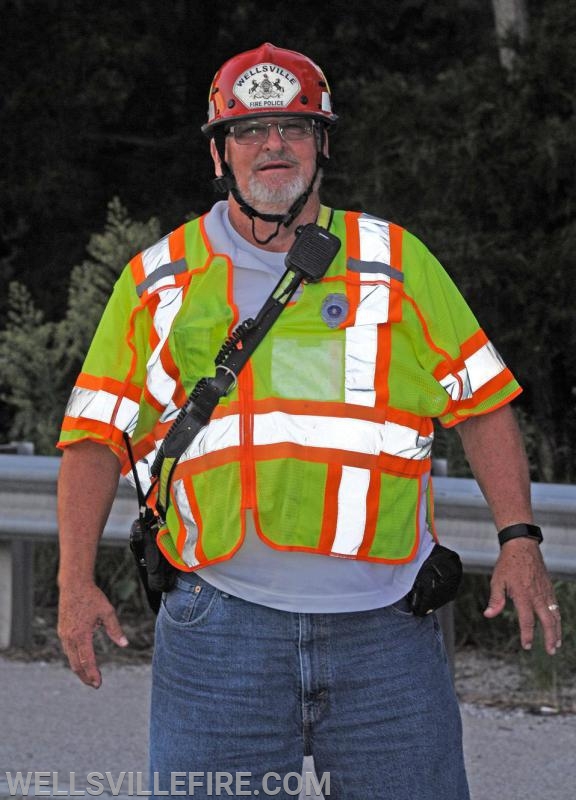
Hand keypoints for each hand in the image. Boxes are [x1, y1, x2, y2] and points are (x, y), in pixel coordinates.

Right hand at [57, 583, 127, 687]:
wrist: (73, 585)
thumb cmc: (92, 597)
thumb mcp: (107, 612)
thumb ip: (115, 629)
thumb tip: (124, 644)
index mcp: (81, 634)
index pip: (87, 660)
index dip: (93, 674)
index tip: (98, 684)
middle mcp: (70, 637)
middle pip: (76, 664)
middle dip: (85, 677)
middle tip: (95, 685)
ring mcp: (64, 635)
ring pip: (70, 658)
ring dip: (79, 669)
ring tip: (90, 676)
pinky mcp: (62, 631)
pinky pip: (67, 650)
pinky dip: (74, 659)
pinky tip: (82, 661)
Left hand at [483, 538, 561, 654]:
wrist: (522, 546)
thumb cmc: (507, 563)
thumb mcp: (497, 580)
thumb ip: (495, 599)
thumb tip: (488, 615)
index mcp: (523, 595)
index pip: (527, 620)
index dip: (527, 635)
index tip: (526, 646)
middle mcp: (537, 595)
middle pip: (547, 621)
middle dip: (549, 638)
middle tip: (550, 651)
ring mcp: (545, 591)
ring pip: (555, 615)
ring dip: (557, 630)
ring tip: (556, 644)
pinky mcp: (549, 588)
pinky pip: (556, 606)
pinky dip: (558, 618)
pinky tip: (556, 625)